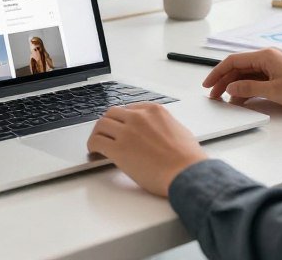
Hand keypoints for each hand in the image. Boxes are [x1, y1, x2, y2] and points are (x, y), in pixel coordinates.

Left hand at [86, 103, 207, 196]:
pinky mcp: (118, 148)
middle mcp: (139, 117)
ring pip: (101, 124)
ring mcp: (127, 131)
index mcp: (154, 110)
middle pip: (112, 113)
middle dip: (108, 124)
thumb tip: (157, 133)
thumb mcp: (179, 130)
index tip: (119, 127)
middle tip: (105, 134)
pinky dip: (92, 145)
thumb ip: (164, 126)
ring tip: (97, 143)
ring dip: (98, 133)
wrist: (187, 174)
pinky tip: (94, 152)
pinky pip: (97, 141)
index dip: (122, 120)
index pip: (129, 109)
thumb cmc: (188, 159)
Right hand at [203, 49, 281, 108]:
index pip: (233, 61)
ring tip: (227, 100)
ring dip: (236, 85)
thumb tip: (231, 87)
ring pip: (248, 74)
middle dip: (224, 81)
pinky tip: (244, 98)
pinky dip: (249, 88)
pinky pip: (258, 79)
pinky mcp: (280, 74)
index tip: (207, 84)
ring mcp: (274, 66)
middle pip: (239, 67)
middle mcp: (268, 57)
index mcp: (264, 56)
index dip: (217, 73)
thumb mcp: (274, 90)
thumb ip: (249, 87)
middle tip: (214, 95)